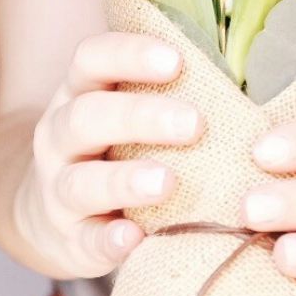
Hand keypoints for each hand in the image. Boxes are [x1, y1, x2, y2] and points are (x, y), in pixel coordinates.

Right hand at [14, 33, 202, 278]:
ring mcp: (58, 190)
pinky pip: (86, 240)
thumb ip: (164, 91)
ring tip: (167, 182)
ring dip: (124, 179)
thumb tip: (246, 69)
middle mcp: (59, 137)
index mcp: (78, 94)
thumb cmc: (110, 151)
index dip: (129, 55)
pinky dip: (108, 240)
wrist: (49, 217)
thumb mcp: (120, 112)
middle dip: (140, 117)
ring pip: (81, 181)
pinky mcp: (69, 239)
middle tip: (195, 123)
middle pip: (87, 117)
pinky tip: (134, 237)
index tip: (176, 61)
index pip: (91, 59)